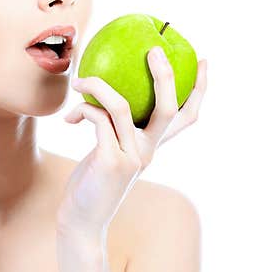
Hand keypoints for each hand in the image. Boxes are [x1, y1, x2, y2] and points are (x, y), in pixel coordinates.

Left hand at [55, 49, 207, 237]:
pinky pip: (97, 120)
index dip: (199, 89)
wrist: (81, 221)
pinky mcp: (110, 161)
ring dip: (99, 86)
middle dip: (165, 75)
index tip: (203, 61)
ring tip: (82, 78)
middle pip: (168, 108)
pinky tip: (68, 119)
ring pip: (123, 108)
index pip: (187, 117)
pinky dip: (82, 111)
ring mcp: (132, 157)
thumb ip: (112, 130)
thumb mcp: (107, 153)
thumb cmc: (90, 185)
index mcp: (153, 147)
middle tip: (154, 50)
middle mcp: (148, 151)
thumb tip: (99, 91)